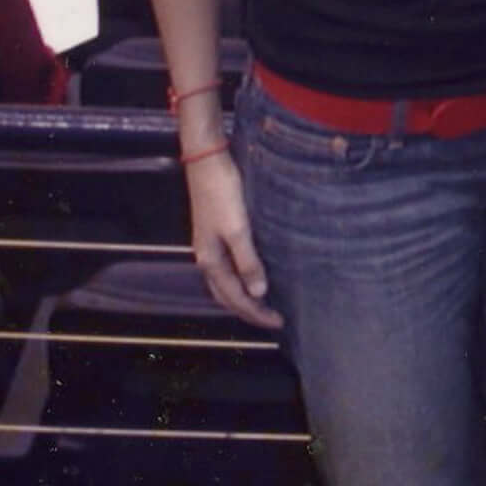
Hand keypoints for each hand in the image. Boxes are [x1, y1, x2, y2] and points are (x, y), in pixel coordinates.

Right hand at [184, 149, 282, 327]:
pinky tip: (254, 274)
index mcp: (210, 261)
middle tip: (274, 319)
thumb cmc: (223, 194)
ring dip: (243, 297)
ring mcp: (209, 246)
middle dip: (248, 310)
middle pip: (226, 295)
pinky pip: (228, 268)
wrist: (207, 162)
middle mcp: (206, 257)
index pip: (234, 298)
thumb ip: (247, 261)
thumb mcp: (238, 229)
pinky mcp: (215, 234)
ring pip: (225, 283)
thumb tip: (259, 292)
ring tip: (265, 304)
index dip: (255, 313)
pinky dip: (241, 279)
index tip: (278, 323)